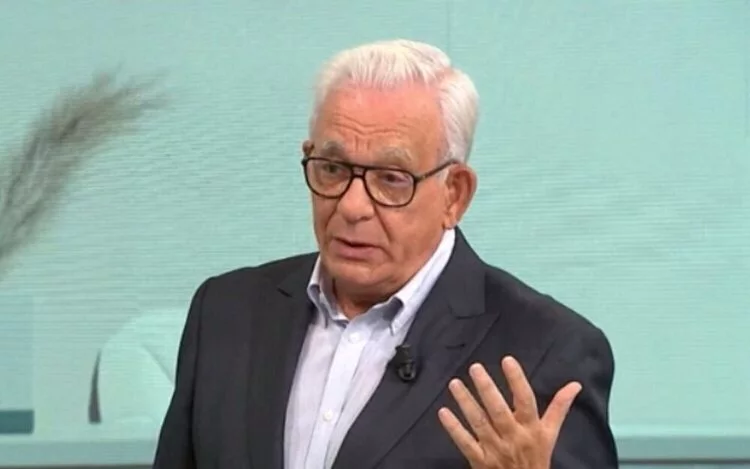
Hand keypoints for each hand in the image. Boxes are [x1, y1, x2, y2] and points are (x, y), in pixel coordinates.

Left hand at [437, 356, 581, 468]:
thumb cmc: (537, 456)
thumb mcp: (550, 433)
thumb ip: (559, 407)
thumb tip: (575, 384)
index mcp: (531, 428)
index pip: (525, 400)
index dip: (517, 380)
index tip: (507, 360)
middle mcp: (513, 437)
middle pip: (498, 410)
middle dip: (486, 388)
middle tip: (475, 368)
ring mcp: (495, 449)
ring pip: (479, 423)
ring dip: (466, 402)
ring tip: (455, 383)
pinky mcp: (480, 460)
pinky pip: (465, 442)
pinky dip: (454, 428)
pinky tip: (443, 412)